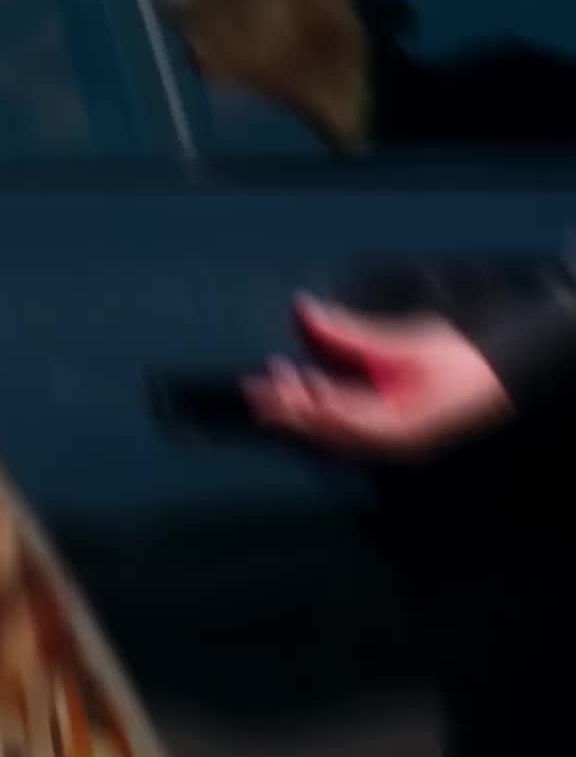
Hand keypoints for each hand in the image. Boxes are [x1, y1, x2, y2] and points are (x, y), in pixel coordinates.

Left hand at [243, 295, 511, 456]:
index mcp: (397, 428)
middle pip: (326, 433)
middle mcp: (389, 444)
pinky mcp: (388, 432)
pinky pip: (344, 426)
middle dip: (289, 409)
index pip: (335, 419)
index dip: (299, 403)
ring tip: (274, 379)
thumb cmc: (461, 362)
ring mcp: (388, 442)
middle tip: (256, 386)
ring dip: (300, 409)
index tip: (272, 384)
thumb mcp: (404, 342)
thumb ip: (351, 333)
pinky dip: (320, 408)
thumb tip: (304, 312)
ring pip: (330, 433)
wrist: (500, 379)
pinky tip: (305, 384)